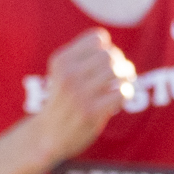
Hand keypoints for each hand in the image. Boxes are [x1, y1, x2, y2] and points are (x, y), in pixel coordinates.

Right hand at [34, 28, 136, 160]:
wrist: (47, 136)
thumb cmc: (62, 101)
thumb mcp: (62, 73)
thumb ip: (83, 59)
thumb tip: (116, 53)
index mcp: (61, 60)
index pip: (98, 37)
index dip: (108, 48)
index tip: (104, 63)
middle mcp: (68, 74)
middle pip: (110, 54)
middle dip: (120, 63)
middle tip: (119, 75)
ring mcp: (79, 93)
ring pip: (117, 71)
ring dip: (126, 78)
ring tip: (120, 85)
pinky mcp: (91, 111)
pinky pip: (122, 92)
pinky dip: (126, 94)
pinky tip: (118, 100)